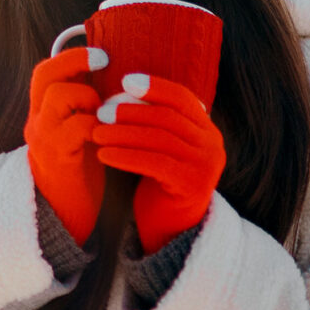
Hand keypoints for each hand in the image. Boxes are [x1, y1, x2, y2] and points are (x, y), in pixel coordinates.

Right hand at [24, 46, 108, 246]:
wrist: (64, 217)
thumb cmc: (78, 169)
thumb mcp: (78, 129)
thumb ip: (85, 104)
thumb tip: (112, 72)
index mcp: (41, 111)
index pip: (46, 70)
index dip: (72, 55)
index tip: (102, 54)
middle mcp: (36, 120)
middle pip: (45, 74)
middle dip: (76, 61)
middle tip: (104, 61)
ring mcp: (43, 138)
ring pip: (58, 96)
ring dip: (88, 96)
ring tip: (104, 112)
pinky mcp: (56, 157)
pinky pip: (77, 127)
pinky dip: (98, 124)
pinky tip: (110, 133)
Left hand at [92, 72, 225, 254]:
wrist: (170, 228)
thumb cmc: (159, 180)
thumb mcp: (162, 145)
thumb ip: (154, 120)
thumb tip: (124, 86)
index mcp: (207, 129)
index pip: (181, 97)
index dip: (154, 86)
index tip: (125, 81)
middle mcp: (212, 144)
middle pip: (167, 117)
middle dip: (130, 111)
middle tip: (101, 111)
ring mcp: (206, 165)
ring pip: (159, 138)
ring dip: (123, 133)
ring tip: (97, 132)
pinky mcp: (193, 185)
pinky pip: (154, 162)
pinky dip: (125, 156)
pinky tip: (104, 155)